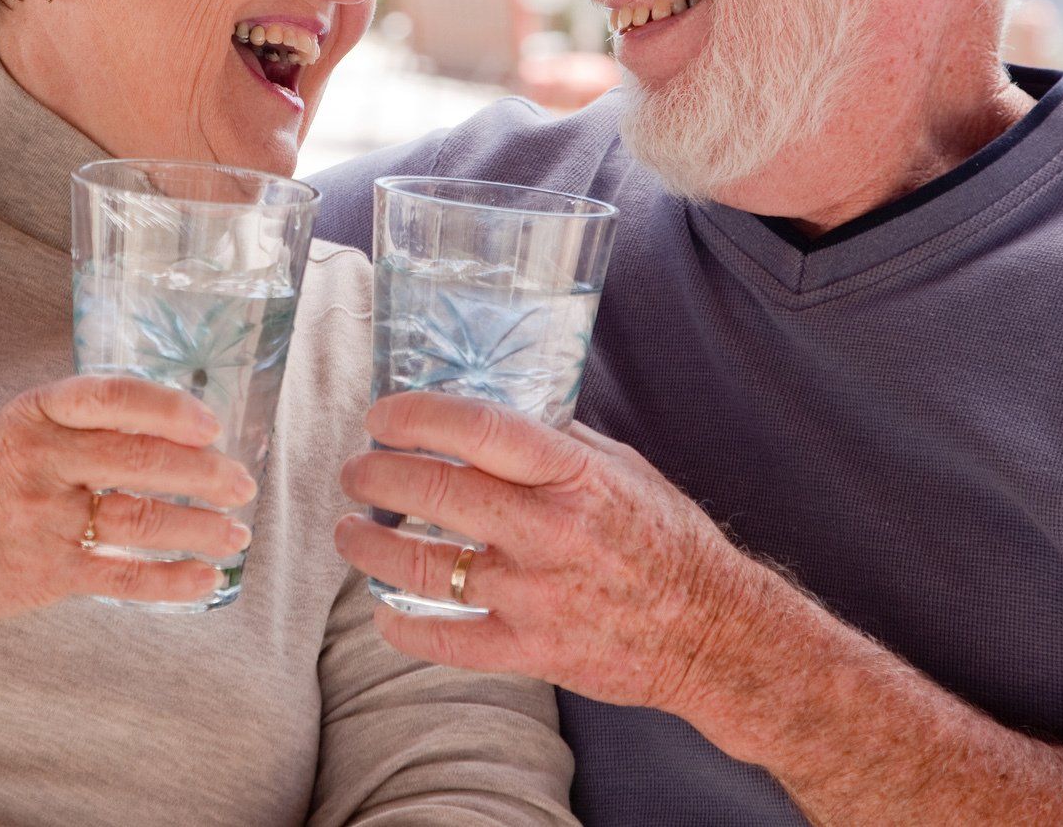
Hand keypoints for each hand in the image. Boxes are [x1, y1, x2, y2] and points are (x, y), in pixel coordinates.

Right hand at [0, 374, 256, 630]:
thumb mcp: (30, 423)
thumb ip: (95, 418)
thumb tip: (187, 424)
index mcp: (42, 413)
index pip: (113, 398)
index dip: (169, 410)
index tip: (211, 424)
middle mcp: (44, 460)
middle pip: (138, 461)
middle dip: (204, 474)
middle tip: (243, 483)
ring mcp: (45, 519)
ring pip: (140, 519)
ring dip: (200, 528)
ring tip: (237, 533)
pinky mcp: (48, 572)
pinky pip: (122, 576)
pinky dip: (171, 578)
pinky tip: (207, 576)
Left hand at [335, 392, 766, 717]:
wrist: (714, 631)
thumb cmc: (665, 537)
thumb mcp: (620, 465)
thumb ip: (555, 438)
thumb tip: (488, 410)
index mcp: (573, 474)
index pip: (477, 429)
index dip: (417, 416)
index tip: (382, 415)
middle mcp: (550, 531)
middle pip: (436, 493)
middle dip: (377, 475)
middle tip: (355, 470)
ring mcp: (537, 597)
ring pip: (425, 569)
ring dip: (371, 548)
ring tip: (347, 533)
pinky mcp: (533, 653)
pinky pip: (447, 641)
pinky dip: (403, 629)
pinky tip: (381, 613)